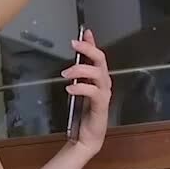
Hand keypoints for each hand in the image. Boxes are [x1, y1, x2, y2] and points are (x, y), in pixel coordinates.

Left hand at [57, 28, 111, 151]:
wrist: (86, 137)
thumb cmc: (83, 114)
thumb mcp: (78, 90)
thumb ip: (78, 76)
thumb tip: (73, 62)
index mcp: (98, 78)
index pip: (97, 56)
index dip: (91, 43)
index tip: (85, 32)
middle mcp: (104, 83)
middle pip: (100, 60)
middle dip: (88, 50)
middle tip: (75, 44)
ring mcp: (104, 94)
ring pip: (98, 74)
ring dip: (81, 69)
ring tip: (66, 73)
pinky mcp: (101, 105)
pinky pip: (93, 92)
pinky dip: (81, 87)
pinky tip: (70, 88)